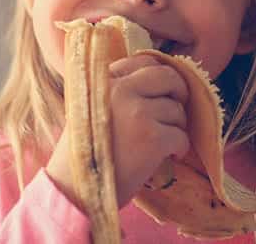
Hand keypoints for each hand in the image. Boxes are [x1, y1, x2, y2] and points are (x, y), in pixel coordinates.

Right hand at [46, 55, 188, 209]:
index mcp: (104, 81)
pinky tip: (170, 156)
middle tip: (177, 110)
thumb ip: (118, 92)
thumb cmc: (85, 154)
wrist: (74, 192)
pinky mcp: (152, 137)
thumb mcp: (91, 109)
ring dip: (177, 127)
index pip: (144, 62)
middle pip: (167, 77)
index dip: (160, 76)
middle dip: (179, 92)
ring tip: (165, 142)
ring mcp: (138, 112)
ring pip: (176, 109)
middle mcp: (121, 90)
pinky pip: (181, 135)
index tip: (164, 92)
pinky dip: (180, 148)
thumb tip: (157, 80)